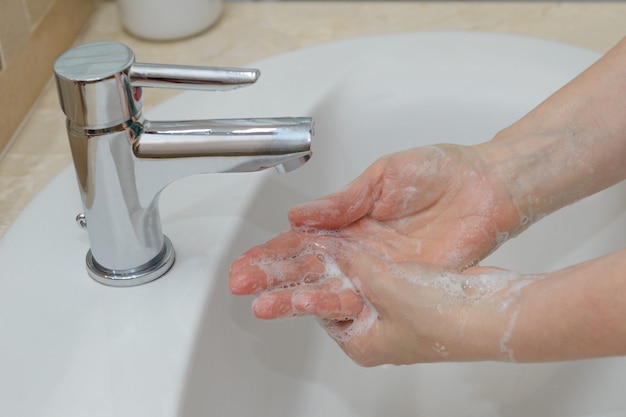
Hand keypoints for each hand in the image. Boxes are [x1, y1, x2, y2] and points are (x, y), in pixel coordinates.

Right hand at [229, 144, 526, 364]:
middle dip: (273, 275)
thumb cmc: (438, 171)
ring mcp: (380, 266)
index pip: (303, 240)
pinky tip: (312, 307)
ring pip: (331, 285)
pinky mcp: (404, 281)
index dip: (274, 251)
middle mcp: (361, 248)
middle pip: (309, 266)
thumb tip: (300, 215)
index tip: (248, 262)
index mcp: (351, 219)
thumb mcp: (381, 176)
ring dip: (297, 294)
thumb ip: (342, 201)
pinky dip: (339, 302)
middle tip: (242, 285)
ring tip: (266, 303)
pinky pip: (367, 294)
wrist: (485, 185)